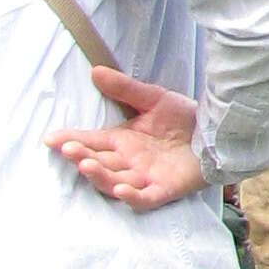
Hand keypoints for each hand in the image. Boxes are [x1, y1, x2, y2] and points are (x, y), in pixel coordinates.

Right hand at [51, 68, 206, 213]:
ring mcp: (145, 177)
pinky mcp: (164, 189)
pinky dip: (132, 196)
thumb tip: (96, 71)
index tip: (51, 138)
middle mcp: (129, 161)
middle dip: (82, 157)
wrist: (218, 130)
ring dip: (100, 175)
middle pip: (99, 162)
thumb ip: (125, 88)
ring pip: (115, 181)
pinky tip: (121, 188)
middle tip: (70, 150)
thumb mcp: (153, 98)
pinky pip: (144, 198)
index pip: (91, 141)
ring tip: (86, 164)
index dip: (71, 140)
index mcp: (123, 141)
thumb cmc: (184, 117)